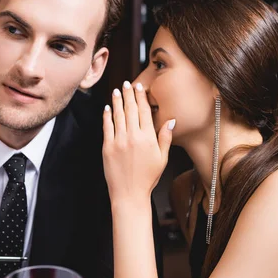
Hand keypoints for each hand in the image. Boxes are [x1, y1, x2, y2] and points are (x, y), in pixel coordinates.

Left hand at [102, 81, 174, 203]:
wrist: (129, 194)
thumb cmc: (148, 178)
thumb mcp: (162, 158)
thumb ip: (165, 137)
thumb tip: (171, 120)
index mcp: (148, 138)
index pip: (144, 112)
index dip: (141, 98)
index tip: (139, 88)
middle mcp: (133, 137)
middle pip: (131, 110)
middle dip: (128, 95)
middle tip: (127, 84)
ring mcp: (119, 141)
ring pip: (118, 116)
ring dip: (117, 101)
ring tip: (117, 91)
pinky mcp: (107, 147)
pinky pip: (107, 127)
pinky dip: (107, 116)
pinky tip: (107, 108)